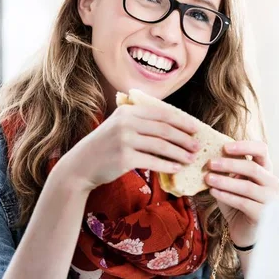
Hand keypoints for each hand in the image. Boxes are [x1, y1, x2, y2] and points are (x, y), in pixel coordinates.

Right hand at [53, 103, 200, 191]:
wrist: (81, 165)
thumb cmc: (106, 146)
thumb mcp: (120, 125)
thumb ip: (142, 121)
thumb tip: (176, 125)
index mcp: (128, 111)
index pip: (162, 114)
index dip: (182, 121)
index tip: (197, 128)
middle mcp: (126, 122)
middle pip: (165, 129)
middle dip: (184, 138)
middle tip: (197, 146)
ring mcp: (124, 140)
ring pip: (161, 146)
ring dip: (180, 153)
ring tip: (191, 158)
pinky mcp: (124, 158)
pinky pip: (153, 161)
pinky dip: (168, 165)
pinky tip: (178, 168)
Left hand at [205, 141, 278, 247]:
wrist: (245, 231)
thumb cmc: (238, 203)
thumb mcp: (233, 183)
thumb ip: (228, 171)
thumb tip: (211, 157)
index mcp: (266, 170)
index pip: (262, 150)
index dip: (245, 146)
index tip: (224, 147)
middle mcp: (272, 182)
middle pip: (253, 168)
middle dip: (230, 164)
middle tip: (210, 163)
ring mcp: (270, 199)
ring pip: (247, 186)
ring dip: (225, 181)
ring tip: (208, 178)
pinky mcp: (263, 215)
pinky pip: (243, 203)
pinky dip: (227, 196)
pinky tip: (213, 192)